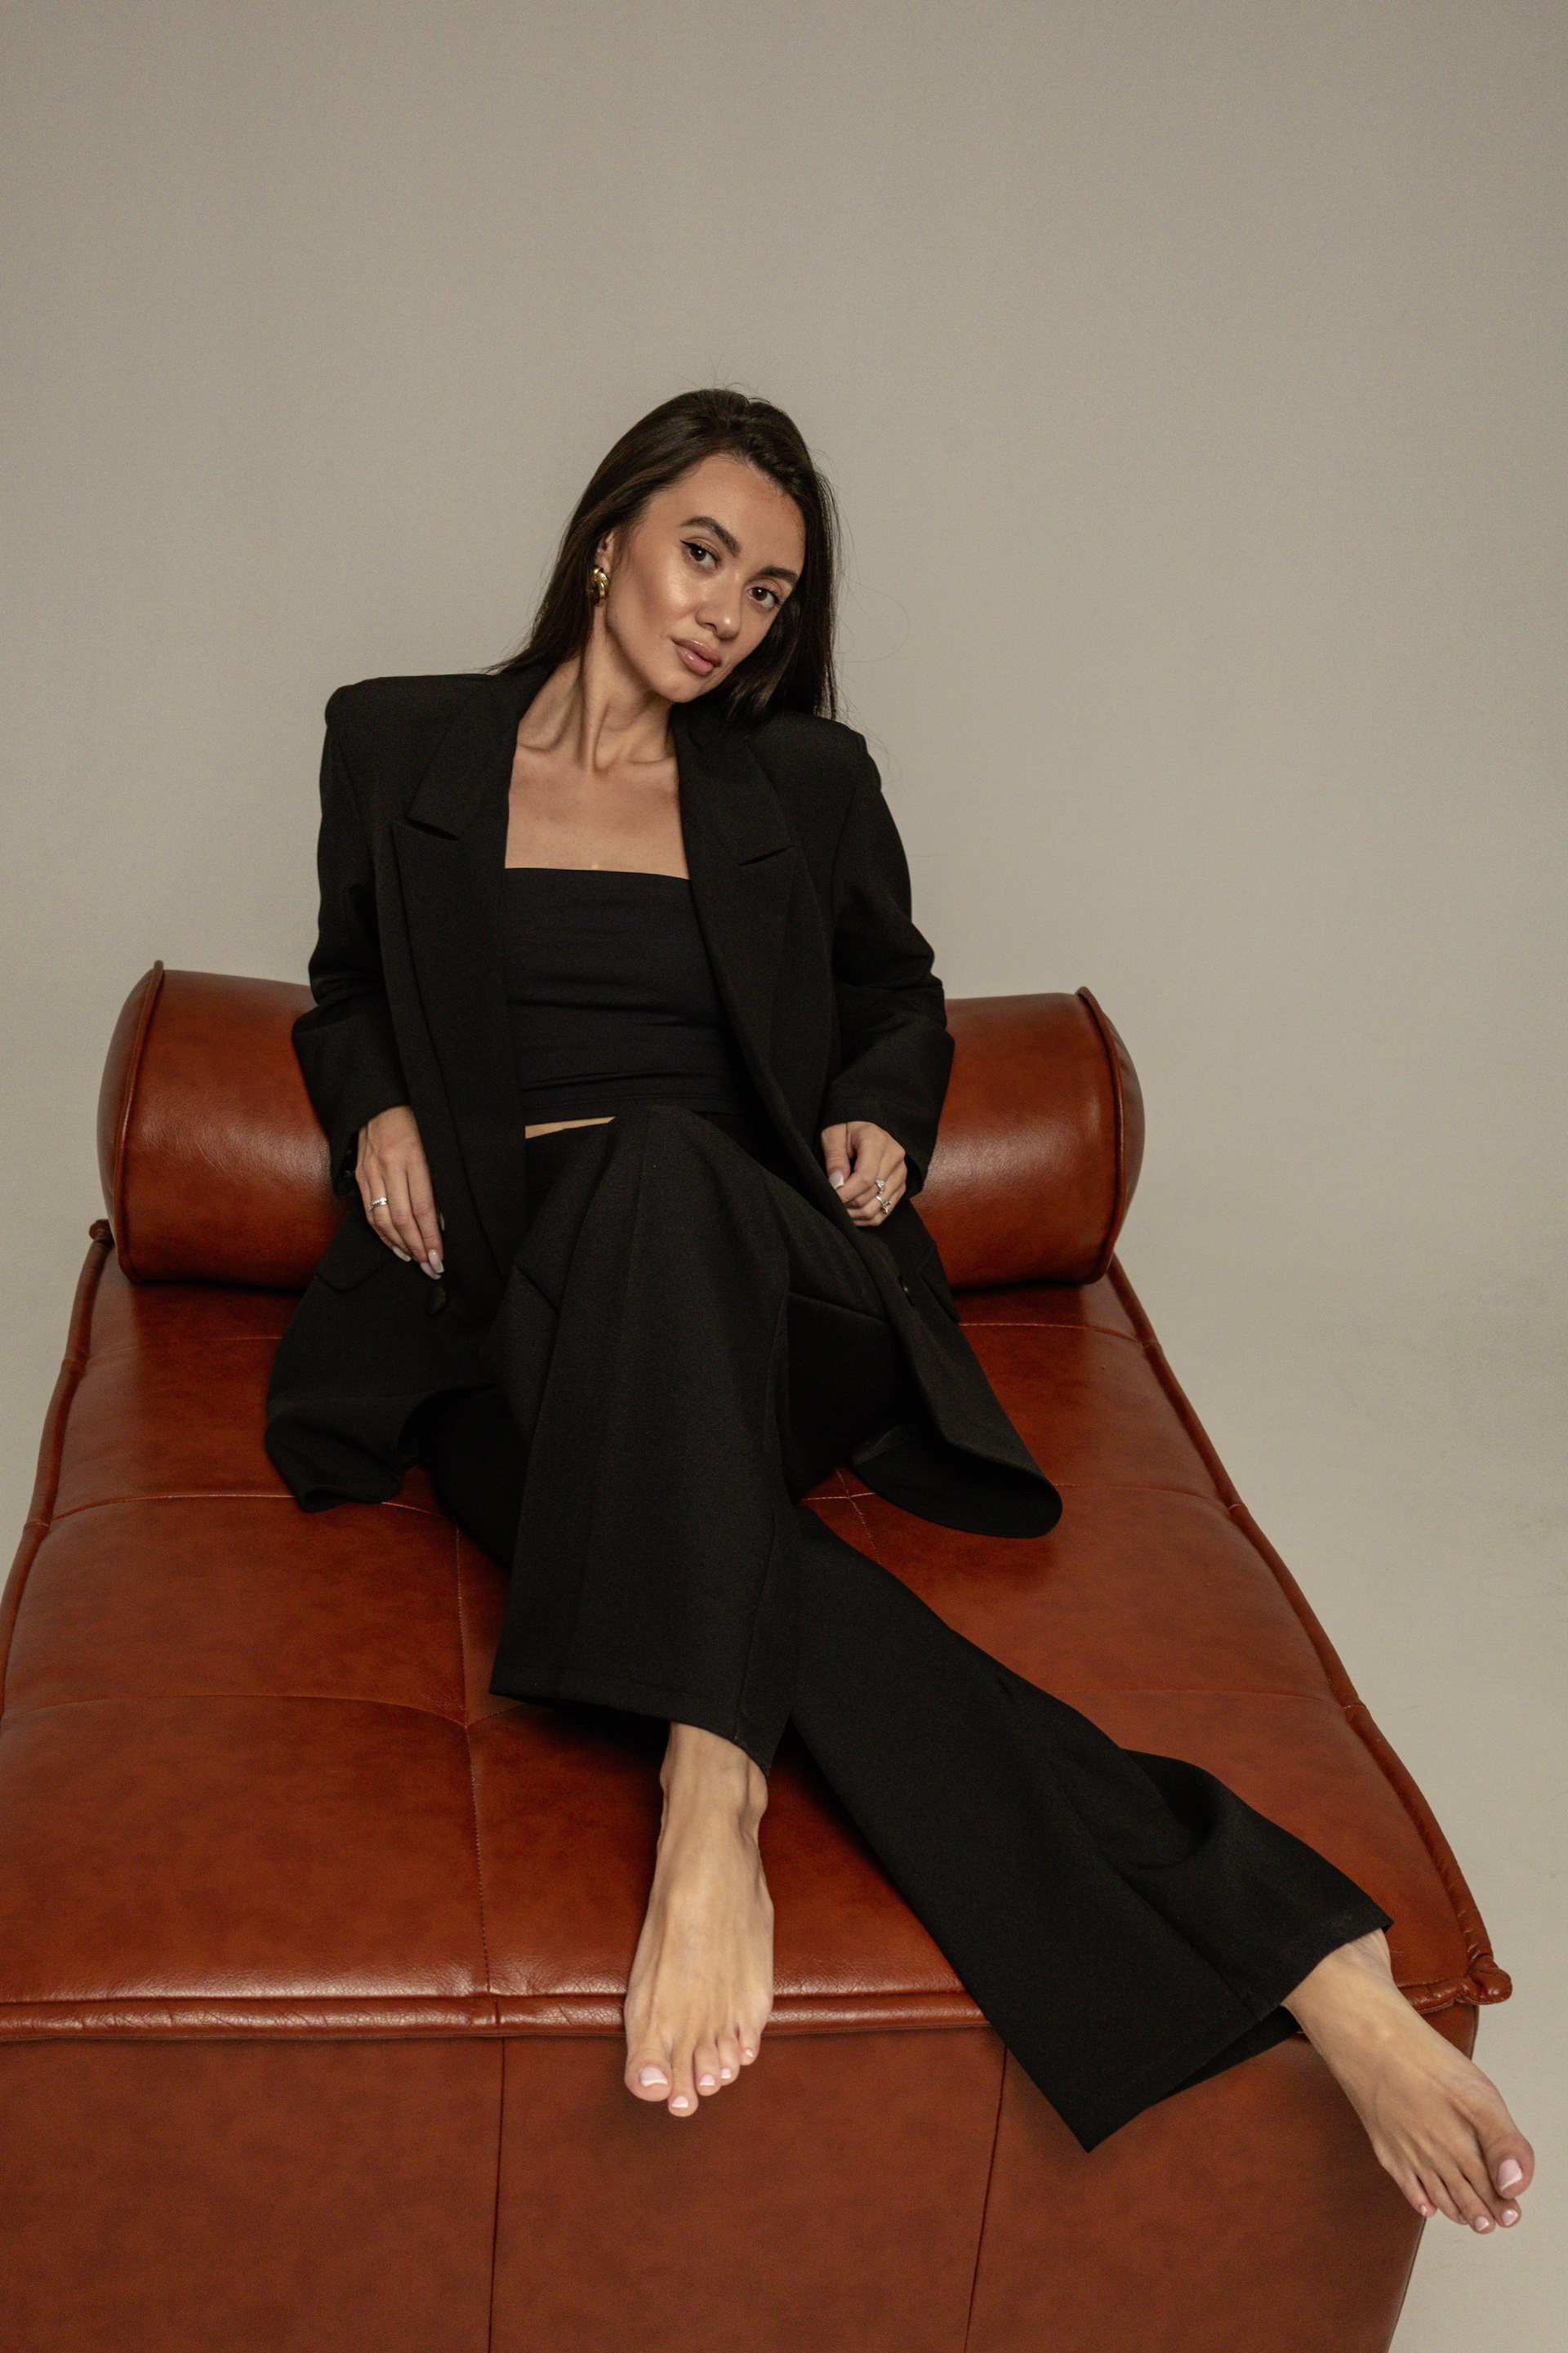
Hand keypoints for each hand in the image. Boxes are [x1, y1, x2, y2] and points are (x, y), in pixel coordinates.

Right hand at [357, 1104, 443, 1276]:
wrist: (380, 1101)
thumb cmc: (417, 1121)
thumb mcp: (435, 1145)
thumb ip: (438, 1180)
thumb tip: (442, 1221)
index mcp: (413, 1157)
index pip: (423, 1208)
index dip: (430, 1237)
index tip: (439, 1257)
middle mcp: (389, 1166)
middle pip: (402, 1219)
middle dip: (417, 1248)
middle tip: (431, 1267)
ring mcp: (371, 1172)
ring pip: (382, 1220)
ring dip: (399, 1245)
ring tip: (415, 1259)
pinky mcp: (360, 1175)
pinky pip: (369, 1212)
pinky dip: (382, 1233)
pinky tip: (395, 1245)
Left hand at [820, 1121, 906, 1226]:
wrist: (864, 1133)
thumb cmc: (846, 1133)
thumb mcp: (833, 1136)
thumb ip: (834, 1159)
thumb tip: (837, 1184)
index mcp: (877, 1140)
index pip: (865, 1177)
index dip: (846, 1192)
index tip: (831, 1196)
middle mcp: (895, 1156)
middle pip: (872, 1193)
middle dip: (848, 1204)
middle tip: (832, 1202)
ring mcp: (901, 1173)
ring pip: (878, 1207)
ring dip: (855, 1214)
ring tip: (840, 1208)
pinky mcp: (901, 1187)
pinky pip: (884, 1213)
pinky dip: (866, 1218)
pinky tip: (852, 1213)